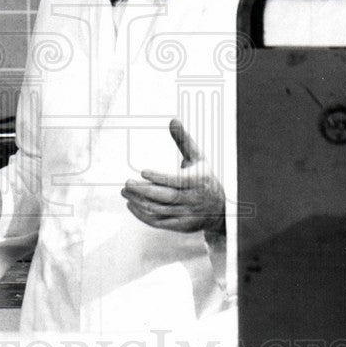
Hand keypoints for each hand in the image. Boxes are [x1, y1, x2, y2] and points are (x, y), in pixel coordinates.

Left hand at [121, 119, 224, 234]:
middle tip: (127, 184)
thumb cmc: (205, 179)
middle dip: (144, 191)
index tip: (143, 172)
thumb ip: (184, 140)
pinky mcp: (180, 226)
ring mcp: (186, 214)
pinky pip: (158, 222)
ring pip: (160, 210)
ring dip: (140, 202)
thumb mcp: (198, 158)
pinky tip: (132, 205)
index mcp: (198, 181)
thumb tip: (173, 120)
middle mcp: (193, 199)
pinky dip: (143, 215)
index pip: (177, 181)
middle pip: (166, 197)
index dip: (159, 178)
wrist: (220, 209)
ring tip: (126, 193)